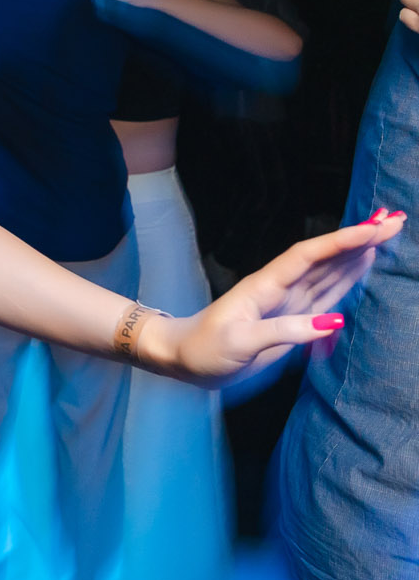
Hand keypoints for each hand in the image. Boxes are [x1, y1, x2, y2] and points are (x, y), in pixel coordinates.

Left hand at [141, 210, 403, 386]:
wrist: (184, 360)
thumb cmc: (204, 350)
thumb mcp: (238, 344)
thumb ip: (282, 332)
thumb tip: (330, 321)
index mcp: (264, 286)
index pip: (307, 256)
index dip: (340, 242)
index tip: (372, 228)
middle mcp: (280, 287)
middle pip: (325, 256)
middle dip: (359, 239)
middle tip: (394, 219)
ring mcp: (288, 301)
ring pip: (329, 270)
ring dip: (358, 253)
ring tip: (387, 233)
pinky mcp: (293, 316)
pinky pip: (326, 292)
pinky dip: (347, 277)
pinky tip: (363, 264)